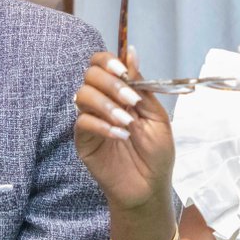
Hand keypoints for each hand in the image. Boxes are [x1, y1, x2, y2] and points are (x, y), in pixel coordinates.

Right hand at [74, 49, 174, 212]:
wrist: (150, 188)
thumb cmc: (156, 154)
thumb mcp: (158, 117)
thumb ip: (143, 86)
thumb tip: (131, 52)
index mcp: (120, 92)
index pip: (102, 64)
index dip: (108, 61)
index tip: (123, 72)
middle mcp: (102, 102)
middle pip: (90, 75)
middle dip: (112, 85)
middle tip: (132, 102)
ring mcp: (90, 120)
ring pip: (82, 95)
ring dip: (106, 105)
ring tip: (126, 123)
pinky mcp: (83, 140)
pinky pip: (83, 122)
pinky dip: (102, 125)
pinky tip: (120, 136)